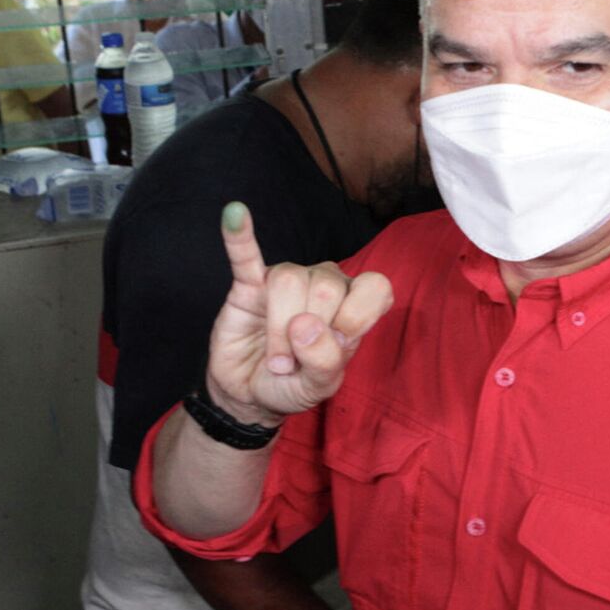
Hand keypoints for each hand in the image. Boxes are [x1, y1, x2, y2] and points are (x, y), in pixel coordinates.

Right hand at [206, 201, 391, 421]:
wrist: (250, 394)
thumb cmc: (294, 384)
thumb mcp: (320, 386)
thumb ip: (325, 360)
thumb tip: (305, 325)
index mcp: (353, 305)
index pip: (374, 287)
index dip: (357, 317)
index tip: (338, 345)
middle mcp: (326, 284)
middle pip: (327, 287)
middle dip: (308, 335)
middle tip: (294, 365)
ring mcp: (288, 281)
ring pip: (290, 280)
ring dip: (280, 329)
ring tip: (276, 360)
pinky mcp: (249, 284)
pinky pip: (246, 256)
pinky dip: (240, 238)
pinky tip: (235, 214)